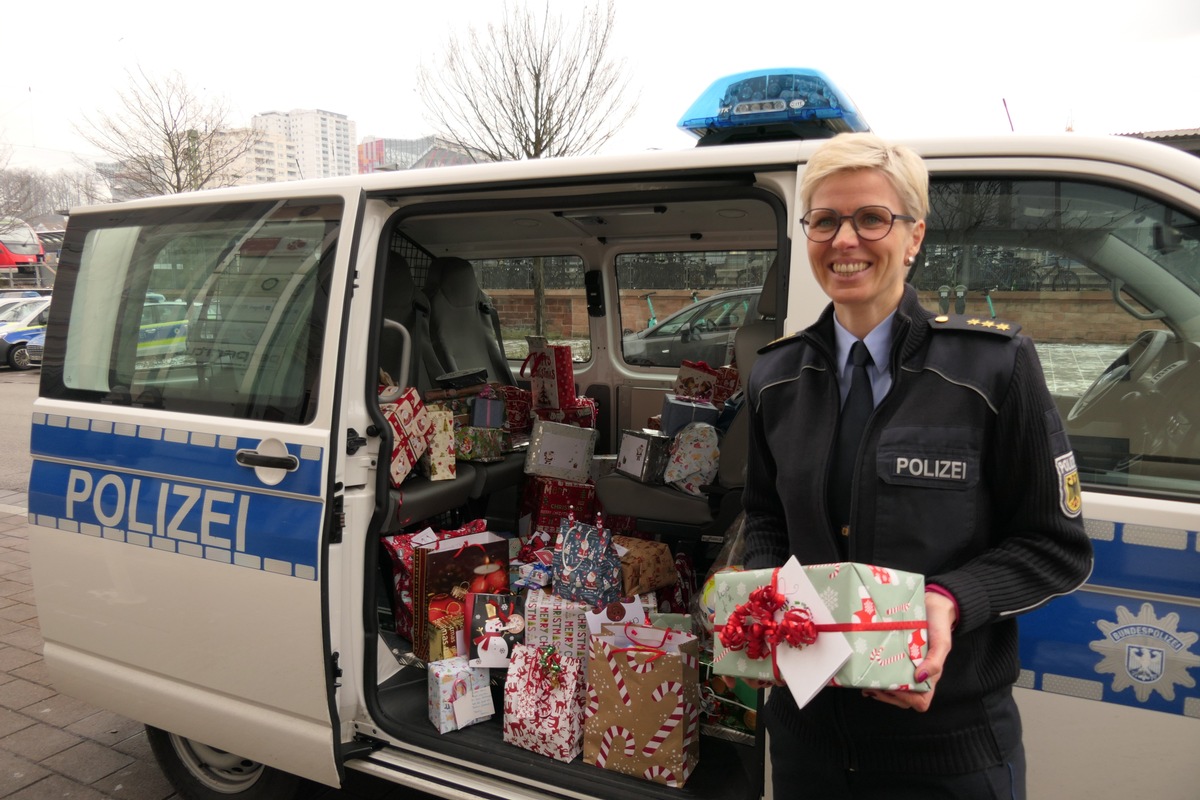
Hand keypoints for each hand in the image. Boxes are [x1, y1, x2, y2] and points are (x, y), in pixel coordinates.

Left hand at [862, 590, 956, 711]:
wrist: (933, 603)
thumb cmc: (940, 625)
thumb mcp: (943, 643)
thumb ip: (935, 661)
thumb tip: (920, 678)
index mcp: (929, 676)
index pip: (920, 701)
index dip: (906, 699)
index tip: (894, 688)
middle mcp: (915, 674)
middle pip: (901, 699)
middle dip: (886, 696)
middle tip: (872, 686)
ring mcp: (903, 665)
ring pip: (891, 687)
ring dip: (878, 688)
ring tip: (866, 680)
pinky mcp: (894, 654)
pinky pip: (884, 669)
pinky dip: (874, 672)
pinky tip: (866, 667)